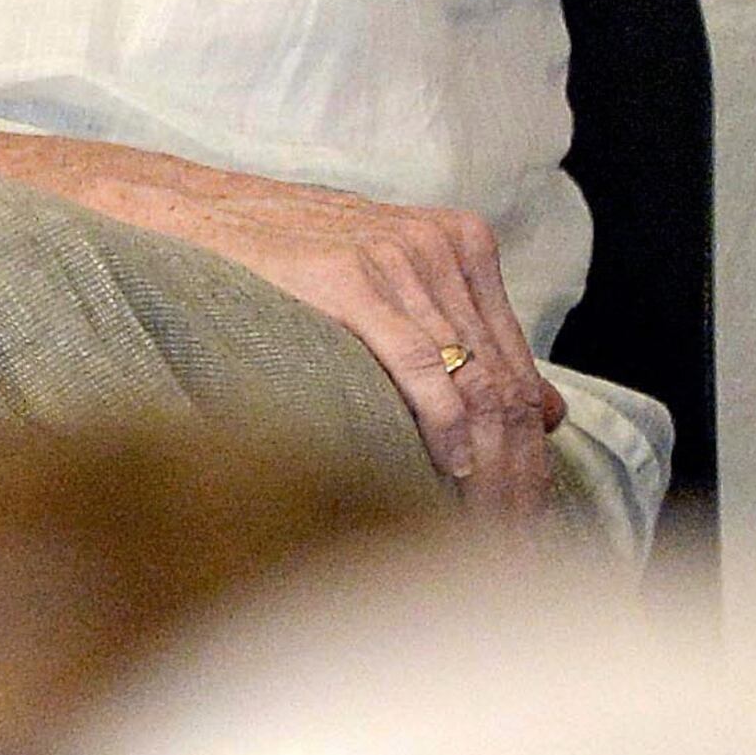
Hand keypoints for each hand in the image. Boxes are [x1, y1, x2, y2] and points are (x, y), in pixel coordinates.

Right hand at [125, 171, 565, 512]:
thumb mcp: (402, 290)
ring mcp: (401, 258)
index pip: (518, 365)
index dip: (531, 448)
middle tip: (520, 536)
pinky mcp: (353, 276)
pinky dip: (443, 419)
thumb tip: (551, 414)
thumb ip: (472, 342)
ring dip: (488, 461)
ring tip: (490, 525)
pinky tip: (454, 465)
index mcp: (464, 246)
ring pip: (472, 375)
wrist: (204, 218)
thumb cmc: (298, 266)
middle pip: (503, 377)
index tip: (533, 513)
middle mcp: (443, 247)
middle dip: (517, 467)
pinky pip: (418, 359)